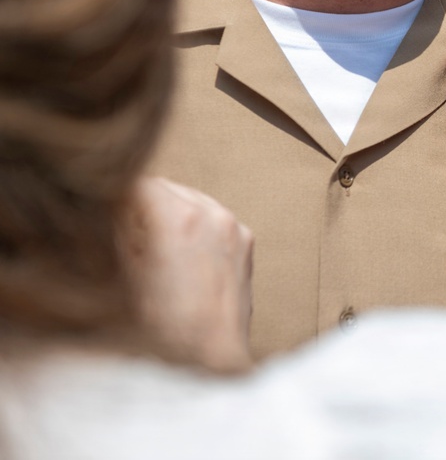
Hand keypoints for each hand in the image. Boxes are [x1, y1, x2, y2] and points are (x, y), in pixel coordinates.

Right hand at [121, 177, 252, 369]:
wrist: (211, 361)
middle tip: (122, 234)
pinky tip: (180, 258)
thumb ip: (118, 231)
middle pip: (163, 187)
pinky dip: (194, 226)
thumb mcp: (124, 275)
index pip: (134, 182)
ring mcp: (233, 225)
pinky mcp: (245, 241)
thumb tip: (110, 207)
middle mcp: (211, 213)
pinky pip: (212, 218)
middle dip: (141, 205)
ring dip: (169, 213)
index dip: (112, 197)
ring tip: (152, 250)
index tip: (101, 214)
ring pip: (190, 198)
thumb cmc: (161, 328)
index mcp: (178, 217)